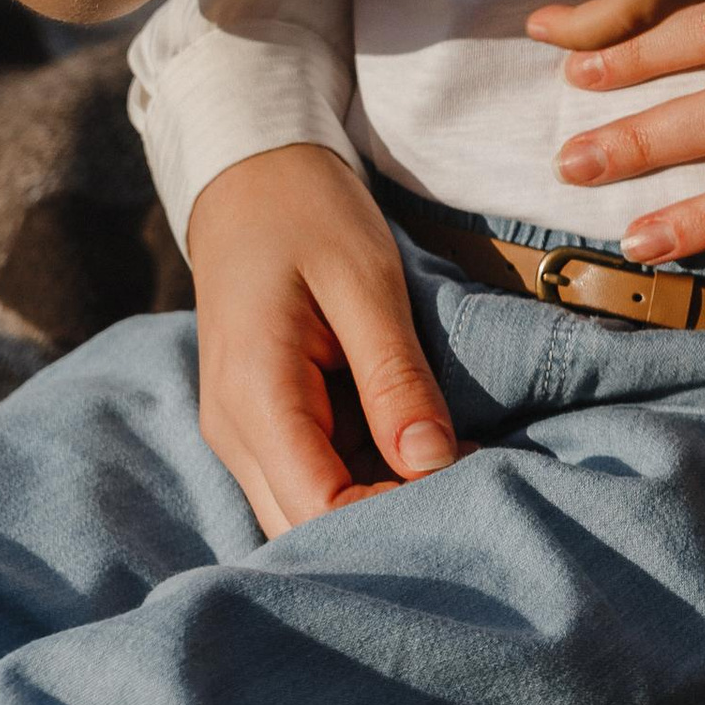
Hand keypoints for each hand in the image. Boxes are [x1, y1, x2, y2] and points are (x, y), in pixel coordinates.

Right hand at [186, 143, 457, 535]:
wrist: (249, 177)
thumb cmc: (308, 214)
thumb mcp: (365, 282)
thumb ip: (395, 377)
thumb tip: (434, 463)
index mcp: (255, 395)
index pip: (316, 509)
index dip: (389, 519)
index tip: (465, 492)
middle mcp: (234, 432)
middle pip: (304, 527)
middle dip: (383, 525)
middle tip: (470, 493)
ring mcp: (240, 432)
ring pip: (302, 510)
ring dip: (373, 503)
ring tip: (452, 473)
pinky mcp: (260, 422)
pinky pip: (305, 475)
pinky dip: (358, 477)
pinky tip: (414, 454)